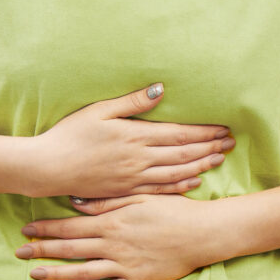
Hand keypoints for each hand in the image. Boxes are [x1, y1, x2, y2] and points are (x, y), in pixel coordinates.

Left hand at [16, 194, 220, 279]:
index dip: (47, 228)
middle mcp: (113, 243)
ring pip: (82, 271)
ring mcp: (123, 264)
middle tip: (19, 252)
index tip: (26, 229)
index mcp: (112, 220)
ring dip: (56, 273)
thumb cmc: (173, 209)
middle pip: (70, 248)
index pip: (71, 224)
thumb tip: (76, 202)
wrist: (202, 232)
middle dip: (42, 250)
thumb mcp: (140, 196)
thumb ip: (107, 200)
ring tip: (35, 274)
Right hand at [29, 83, 233, 198]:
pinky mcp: (127, 191)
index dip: (205, 132)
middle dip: (210, 147)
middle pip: (184, 153)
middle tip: (230, 143)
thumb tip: (160, 89)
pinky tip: (194, 181)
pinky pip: (161, 189)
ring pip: (177, 172)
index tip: (223, 128)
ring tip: (219, 159)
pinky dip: (181, 185)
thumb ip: (132, 101)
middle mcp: (140, 159)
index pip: (180, 134)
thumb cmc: (70, 134)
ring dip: (201, 165)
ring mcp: (134, 177)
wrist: (49, 167)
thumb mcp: (100, 110)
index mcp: (136, 136)